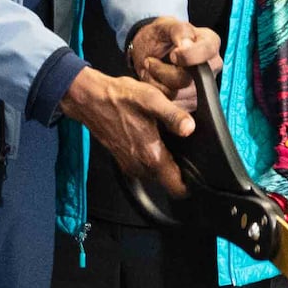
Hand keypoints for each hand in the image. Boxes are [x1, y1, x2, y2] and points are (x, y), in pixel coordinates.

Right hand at [62, 63, 192, 194]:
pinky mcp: (123, 160)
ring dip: (164, 161)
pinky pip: (145, 167)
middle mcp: (140, 167)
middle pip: (168, 181)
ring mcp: (130, 165)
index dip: (191, 183)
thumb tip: (189, 128)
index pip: (177, 189)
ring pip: (157, 175)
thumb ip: (173, 116)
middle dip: (179, 168)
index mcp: (151, 157)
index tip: (197, 169)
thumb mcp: (151, 100)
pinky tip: (151, 137)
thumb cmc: (118, 98)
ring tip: (167, 139)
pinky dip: (151, 157)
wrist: (90, 99)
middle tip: (183, 145)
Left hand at [126, 18, 221, 95]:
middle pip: (187, 79)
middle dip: (162, 71)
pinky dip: (157, 93)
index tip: (173, 54)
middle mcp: (211, 68)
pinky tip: (156, 82)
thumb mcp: (166, 26)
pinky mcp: (190, 103)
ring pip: (175, 94)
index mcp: (210, 43)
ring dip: (156, 82)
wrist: (149, 52)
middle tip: (151, 61)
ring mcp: (202, 88)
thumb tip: (187, 45)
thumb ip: (179, 30)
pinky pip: (170, 104)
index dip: (187, 56)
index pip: (207, 52)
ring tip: (153, 70)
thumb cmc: (159, 36)